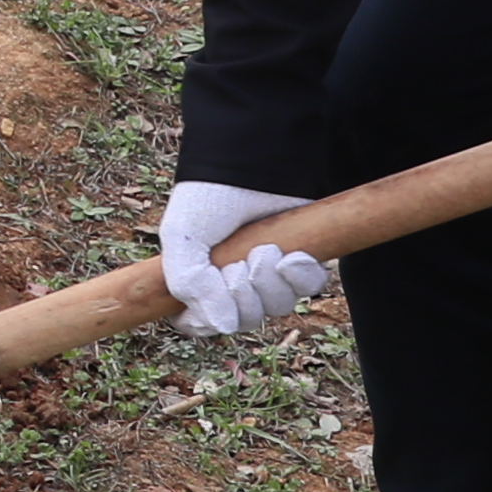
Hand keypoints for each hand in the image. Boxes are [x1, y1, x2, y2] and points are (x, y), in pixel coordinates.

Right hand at [158, 181, 332, 336]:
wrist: (255, 164)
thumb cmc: (210, 197)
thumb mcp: (182, 237)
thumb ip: (190, 284)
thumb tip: (223, 327)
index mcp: (196, 279)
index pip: (200, 323)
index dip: (208, 317)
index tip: (212, 289)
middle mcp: (232, 283)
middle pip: (244, 319)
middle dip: (246, 295)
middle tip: (242, 264)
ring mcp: (268, 276)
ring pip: (277, 307)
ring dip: (272, 283)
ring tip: (266, 250)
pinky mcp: (299, 265)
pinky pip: (309, 290)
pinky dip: (301, 275)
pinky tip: (293, 255)